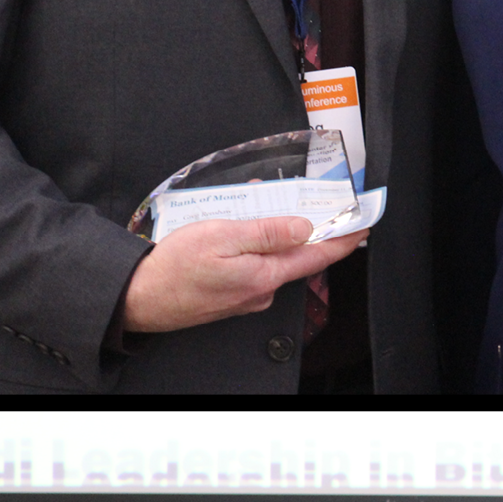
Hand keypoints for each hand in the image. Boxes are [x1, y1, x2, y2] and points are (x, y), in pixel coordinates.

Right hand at [121, 214, 368, 334]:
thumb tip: (304, 228)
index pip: (318, 256)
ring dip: (273, 238)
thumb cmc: (175, 267)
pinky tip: (237, 235)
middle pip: (296, 258)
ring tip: (257, 210)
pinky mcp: (230, 299)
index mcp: (264, 275)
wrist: (140, 298)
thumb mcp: (222, 236)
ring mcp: (246, 298)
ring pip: (272, 262)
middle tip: (309, 202)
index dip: (343, 239)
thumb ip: (267, 232)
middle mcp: (261, 292)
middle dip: (305, 230)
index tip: (362, 225)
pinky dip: (254, 251)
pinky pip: (253, 270)